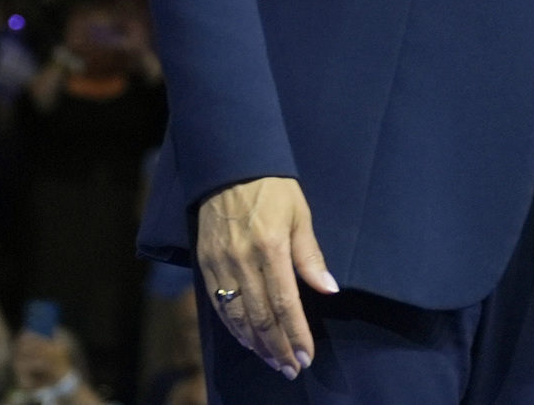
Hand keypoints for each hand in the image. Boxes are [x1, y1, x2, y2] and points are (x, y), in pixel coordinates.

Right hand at [197, 176, 337, 378]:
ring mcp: (220, 263)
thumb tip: (328, 289)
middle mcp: (243, 260)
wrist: (229, 165)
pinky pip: (218, 304)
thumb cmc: (273, 188)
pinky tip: (246, 340)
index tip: (307, 356)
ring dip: (256, 344)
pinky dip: (233, 327)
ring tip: (273, 361)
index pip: (285, 303)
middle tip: (291, 368)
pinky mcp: (204, 263)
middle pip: (261, 316)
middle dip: (278, 347)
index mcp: (271, 247)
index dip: (296, 334)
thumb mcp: (300, 214)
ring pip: (237, 316)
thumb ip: (310, 256)